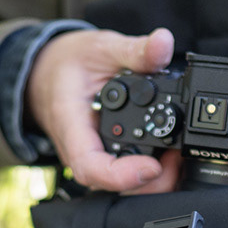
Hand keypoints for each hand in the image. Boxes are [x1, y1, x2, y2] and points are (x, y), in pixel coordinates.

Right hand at [26, 26, 180, 193]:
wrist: (48, 74)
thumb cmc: (67, 65)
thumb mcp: (99, 48)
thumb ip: (133, 49)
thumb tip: (163, 42)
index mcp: (72, 127)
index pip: (90, 167)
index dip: (122, 176)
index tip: (152, 166)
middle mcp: (82, 151)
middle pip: (113, 185)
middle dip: (151, 181)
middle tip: (179, 157)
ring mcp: (95, 158)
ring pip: (123, 185)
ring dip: (155, 178)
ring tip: (178, 155)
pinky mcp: (107, 158)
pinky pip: (127, 174)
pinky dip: (152, 170)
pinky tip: (170, 153)